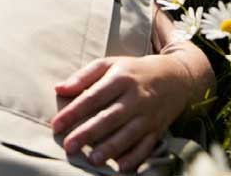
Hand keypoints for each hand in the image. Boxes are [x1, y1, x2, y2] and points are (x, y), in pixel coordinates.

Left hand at [50, 55, 190, 171]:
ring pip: (128, 134)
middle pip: (109, 117)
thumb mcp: (108, 64)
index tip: (56, 125)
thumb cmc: (132, 71)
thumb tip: (58, 89)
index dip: (74, 111)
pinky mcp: (158, 130)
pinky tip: (121, 167)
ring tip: (92, 160)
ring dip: (110, 148)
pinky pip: (146, 146)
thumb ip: (83, 76)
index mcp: (120, 78)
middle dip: (88, 133)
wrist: (173, 77)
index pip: (93, 96)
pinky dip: (135, 158)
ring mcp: (148, 115)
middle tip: (69, 146)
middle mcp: (135, 97)